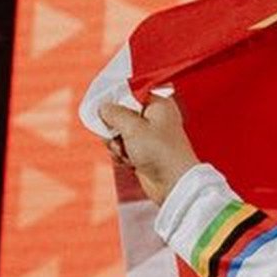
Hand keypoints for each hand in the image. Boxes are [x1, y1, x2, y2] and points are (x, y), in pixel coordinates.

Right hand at [95, 85, 204, 208]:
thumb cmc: (160, 151)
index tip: (104, 107)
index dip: (114, 98)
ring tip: (125, 153)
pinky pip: (122, 147)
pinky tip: (128, 162)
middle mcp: (153, 117)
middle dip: (113, 127)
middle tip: (116, 136)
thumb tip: (103, 108)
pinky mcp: (142, 151)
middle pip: (120, 113)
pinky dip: (121, 154)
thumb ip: (114, 113)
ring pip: (117, 132)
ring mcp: (147, 135)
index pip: (129, 91)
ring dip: (116, 143)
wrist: (174, 184)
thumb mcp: (132, 126)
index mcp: (158, 103)